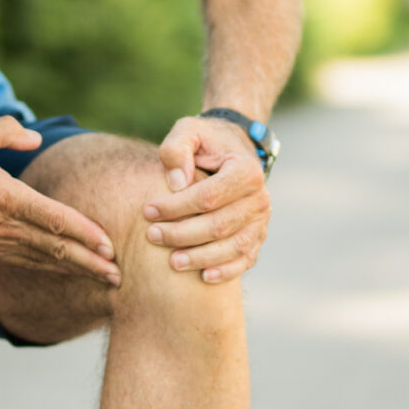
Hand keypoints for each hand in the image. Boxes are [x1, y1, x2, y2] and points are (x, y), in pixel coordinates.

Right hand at [0, 117, 119, 284]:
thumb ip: (4, 131)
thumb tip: (34, 138)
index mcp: (4, 198)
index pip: (54, 218)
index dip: (84, 232)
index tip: (109, 244)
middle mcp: (5, 227)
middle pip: (57, 248)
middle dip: (91, 263)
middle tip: (121, 274)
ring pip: (46, 261)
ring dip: (78, 272)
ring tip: (106, 281)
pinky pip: (29, 263)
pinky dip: (54, 270)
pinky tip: (70, 272)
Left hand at [145, 114, 270, 282]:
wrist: (232, 150)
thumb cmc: (205, 142)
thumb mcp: (188, 131)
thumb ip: (177, 148)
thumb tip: (176, 183)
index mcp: (246, 170)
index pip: (208, 196)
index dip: (176, 207)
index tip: (147, 211)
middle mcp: (260, 197)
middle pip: (219, 225)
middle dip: (182, 234)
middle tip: (152, 236)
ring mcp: (261, 220)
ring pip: (233, 246)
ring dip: (201, 257)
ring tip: (172, 263)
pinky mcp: (258, 236)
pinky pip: (246, 259)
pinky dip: (226, 271)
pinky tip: (203, 277)